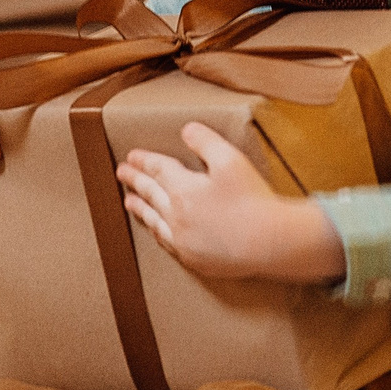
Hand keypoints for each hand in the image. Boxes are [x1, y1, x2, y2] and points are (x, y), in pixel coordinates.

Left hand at [119, 123, 347, 282]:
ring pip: (154, 220)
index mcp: (183, 189)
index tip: (131, 156)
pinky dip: (158, 232)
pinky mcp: (195, 259)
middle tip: (121, 174)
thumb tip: (187, 130)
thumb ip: (206, 141)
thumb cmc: (252, 199)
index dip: (144, 160)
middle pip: (150, 194)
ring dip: (140, 208)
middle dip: (135, 181)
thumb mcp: (230, 159)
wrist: (269, 242)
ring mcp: (183, 240)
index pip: (157, 170)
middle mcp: (176, 216)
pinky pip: (167, 243)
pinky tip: (157, 231)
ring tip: (129, 202)